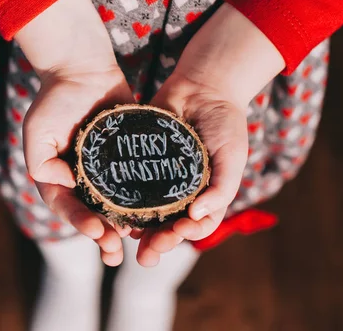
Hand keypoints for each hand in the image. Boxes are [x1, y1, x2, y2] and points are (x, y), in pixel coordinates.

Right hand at [15, 0, 133, 265]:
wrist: (82, 67)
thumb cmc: (55, 98)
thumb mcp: (37, 129)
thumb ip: (40, 161)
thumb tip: (64, 184)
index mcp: (57, 175)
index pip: (66, 206)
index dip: (80, 222)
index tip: (97, 232)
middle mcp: (81, 176)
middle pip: (91, 212)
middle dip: (102, 234)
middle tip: (115, 252)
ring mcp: (105, 167)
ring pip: (115, 203)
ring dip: (124, 224)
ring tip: (137, 242)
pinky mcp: (126, 155)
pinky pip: (135, 180)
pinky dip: (143, 198)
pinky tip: (156, 212)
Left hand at [134, 3, 284, 265]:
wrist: (203, 86)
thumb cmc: (225, 123)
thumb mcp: (232, 156)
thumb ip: (222, 187)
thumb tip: (197, 217)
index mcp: (204, 195)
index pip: (194, 226)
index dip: (184, 236)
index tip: (174, 237)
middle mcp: (179, 191)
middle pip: (167, 224)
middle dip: (157, 241)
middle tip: (145, 256)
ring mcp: (158, 176)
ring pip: (146, 209)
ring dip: (136, 226)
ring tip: (123, 238)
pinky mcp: (140, 160)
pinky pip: (129, 182)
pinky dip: (121, 196)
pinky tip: (110, 205)